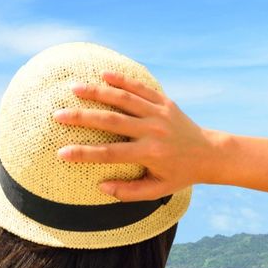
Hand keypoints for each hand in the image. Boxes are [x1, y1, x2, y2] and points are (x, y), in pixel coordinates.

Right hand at [53, 70, 216, 200]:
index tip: (61, 153)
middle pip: (111, 121)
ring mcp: (159, 113)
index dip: (84, 154)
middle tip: (58, 115)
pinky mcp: (165, 102)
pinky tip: (104, 76)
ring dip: (97, 92)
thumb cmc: (180, 174)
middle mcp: (153, 131)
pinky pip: (140, 88)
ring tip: (74, 89)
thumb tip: (101, 187)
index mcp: (149, 154)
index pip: (110, 153)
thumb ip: (129, 192)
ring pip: (124, 99)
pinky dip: (122, 81)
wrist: (209, 153)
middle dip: (82, 117)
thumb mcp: (157, 190)